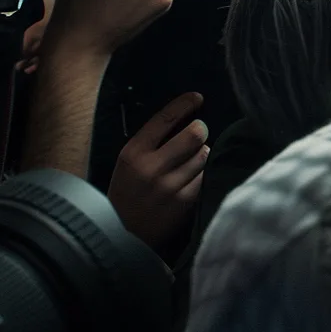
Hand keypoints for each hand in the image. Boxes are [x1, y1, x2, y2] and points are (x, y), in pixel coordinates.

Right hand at [108, 92, 208, 254]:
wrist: (124, 233)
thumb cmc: (128, 193)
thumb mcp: (128, 163)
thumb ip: (151, 143)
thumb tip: (184, 119)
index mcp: (133, 153)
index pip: (164, 119)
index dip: (184, 105)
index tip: (197, 98)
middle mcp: (151, 167)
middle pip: (194, 134)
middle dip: (200, 130)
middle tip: (199, 134)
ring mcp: (169, 185)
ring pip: (204, 155)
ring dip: (204, 154)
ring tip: (194, 161)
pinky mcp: (185, 201)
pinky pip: (207, 176)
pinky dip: (206, 173)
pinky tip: (197, 177)